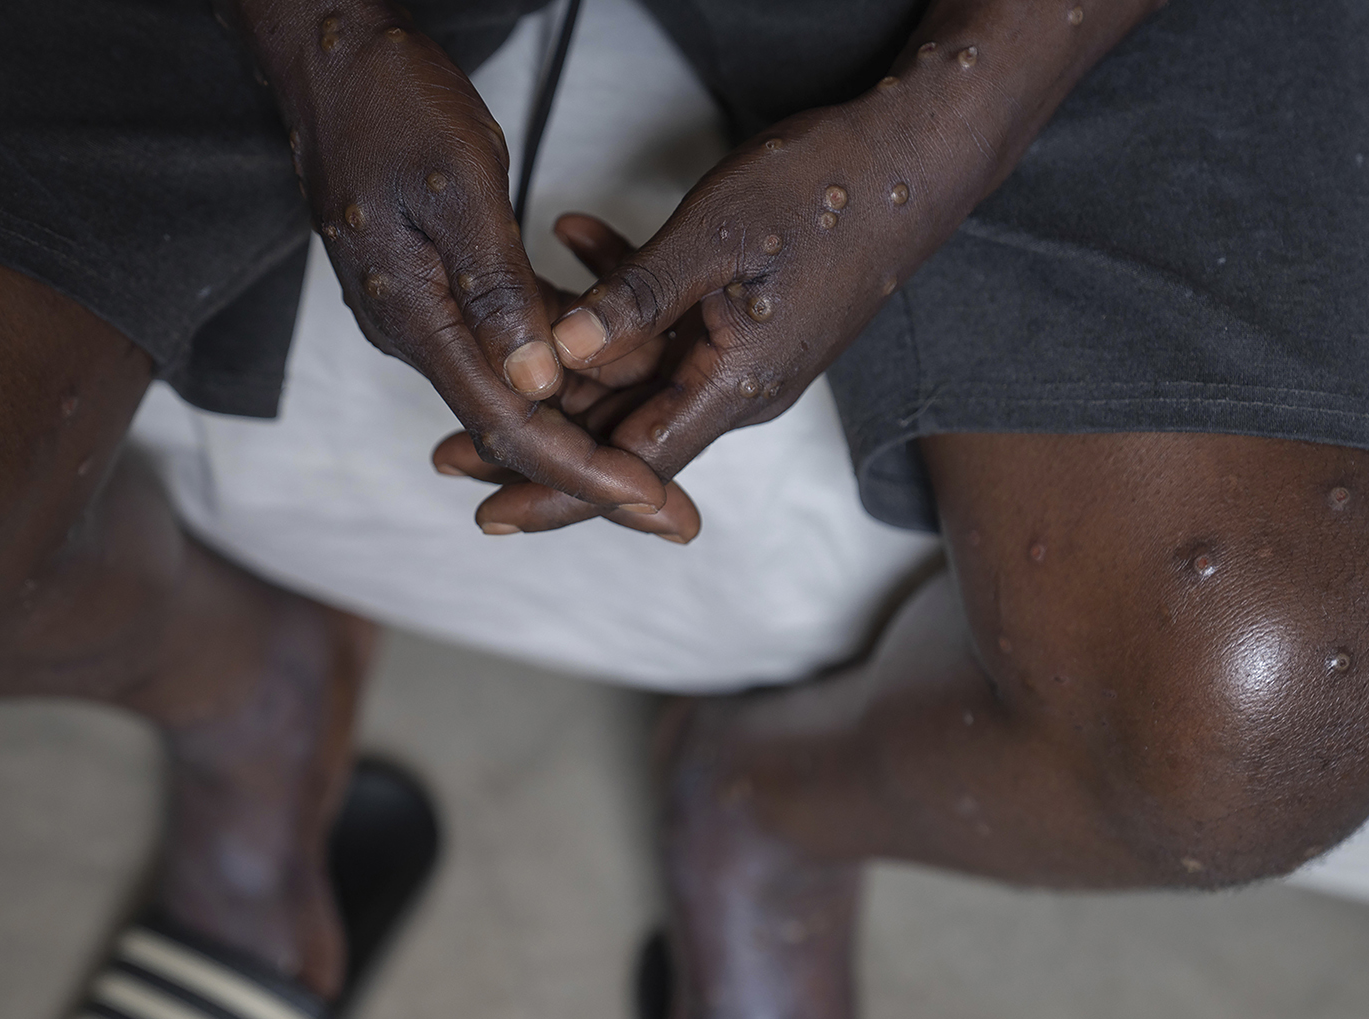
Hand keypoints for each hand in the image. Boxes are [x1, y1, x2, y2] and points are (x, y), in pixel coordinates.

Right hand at [233, 0, 665, 511]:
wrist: (332, 63)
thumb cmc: (391, 106)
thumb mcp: (459, 188)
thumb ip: (497, 289)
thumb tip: (538, 382)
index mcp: (415, 320)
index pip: (509, 426)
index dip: (584, 473)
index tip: (650, 501)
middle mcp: (416, 333)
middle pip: (517, 428)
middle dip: (598, 471)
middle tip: (675, 511)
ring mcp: (427, 313)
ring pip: (519, 388)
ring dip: (590, 417)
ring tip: (664, 450)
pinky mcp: (442, 288)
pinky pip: (510, 340)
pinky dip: (565, 356)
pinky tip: (621, 361)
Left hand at [467, 96, 929, 538]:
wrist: (918, 156)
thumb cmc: (828, 191)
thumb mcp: (714, 237)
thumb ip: (634, 298)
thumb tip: (559, 351)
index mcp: (735, 385)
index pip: (630, 466)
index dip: (556, 493)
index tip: (489, 512)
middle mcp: (739, 387)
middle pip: (622, 431)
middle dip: (538, 433)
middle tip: (450, 444)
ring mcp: (744, 354)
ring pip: (637, 375)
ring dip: (567, 359)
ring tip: (494, 350)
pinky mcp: (745, 319)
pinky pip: (667, 326)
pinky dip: (620, 292)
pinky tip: (574, 238)